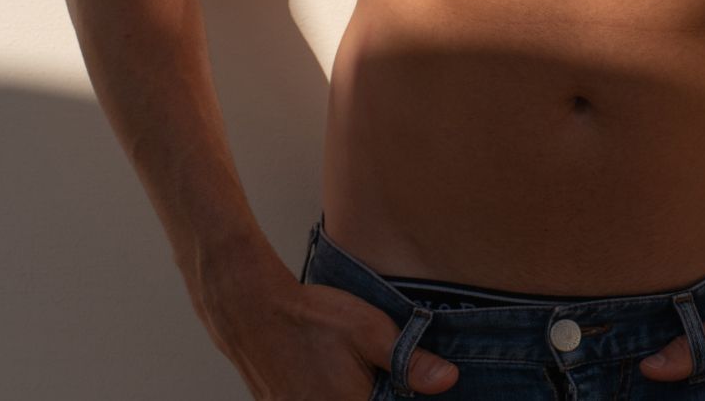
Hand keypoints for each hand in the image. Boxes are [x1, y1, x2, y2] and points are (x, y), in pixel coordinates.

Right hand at [207, 267, 458, 398]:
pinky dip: (333, 392)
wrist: (253, 312)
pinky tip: (336, 376)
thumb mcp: (370, 330)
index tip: (398, 385)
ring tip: (355, 372)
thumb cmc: (315, 317)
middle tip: (377, 374)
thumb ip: (410, 362)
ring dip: (357, 391)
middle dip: (380, 393)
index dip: (401, 397)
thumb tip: (450, 380)